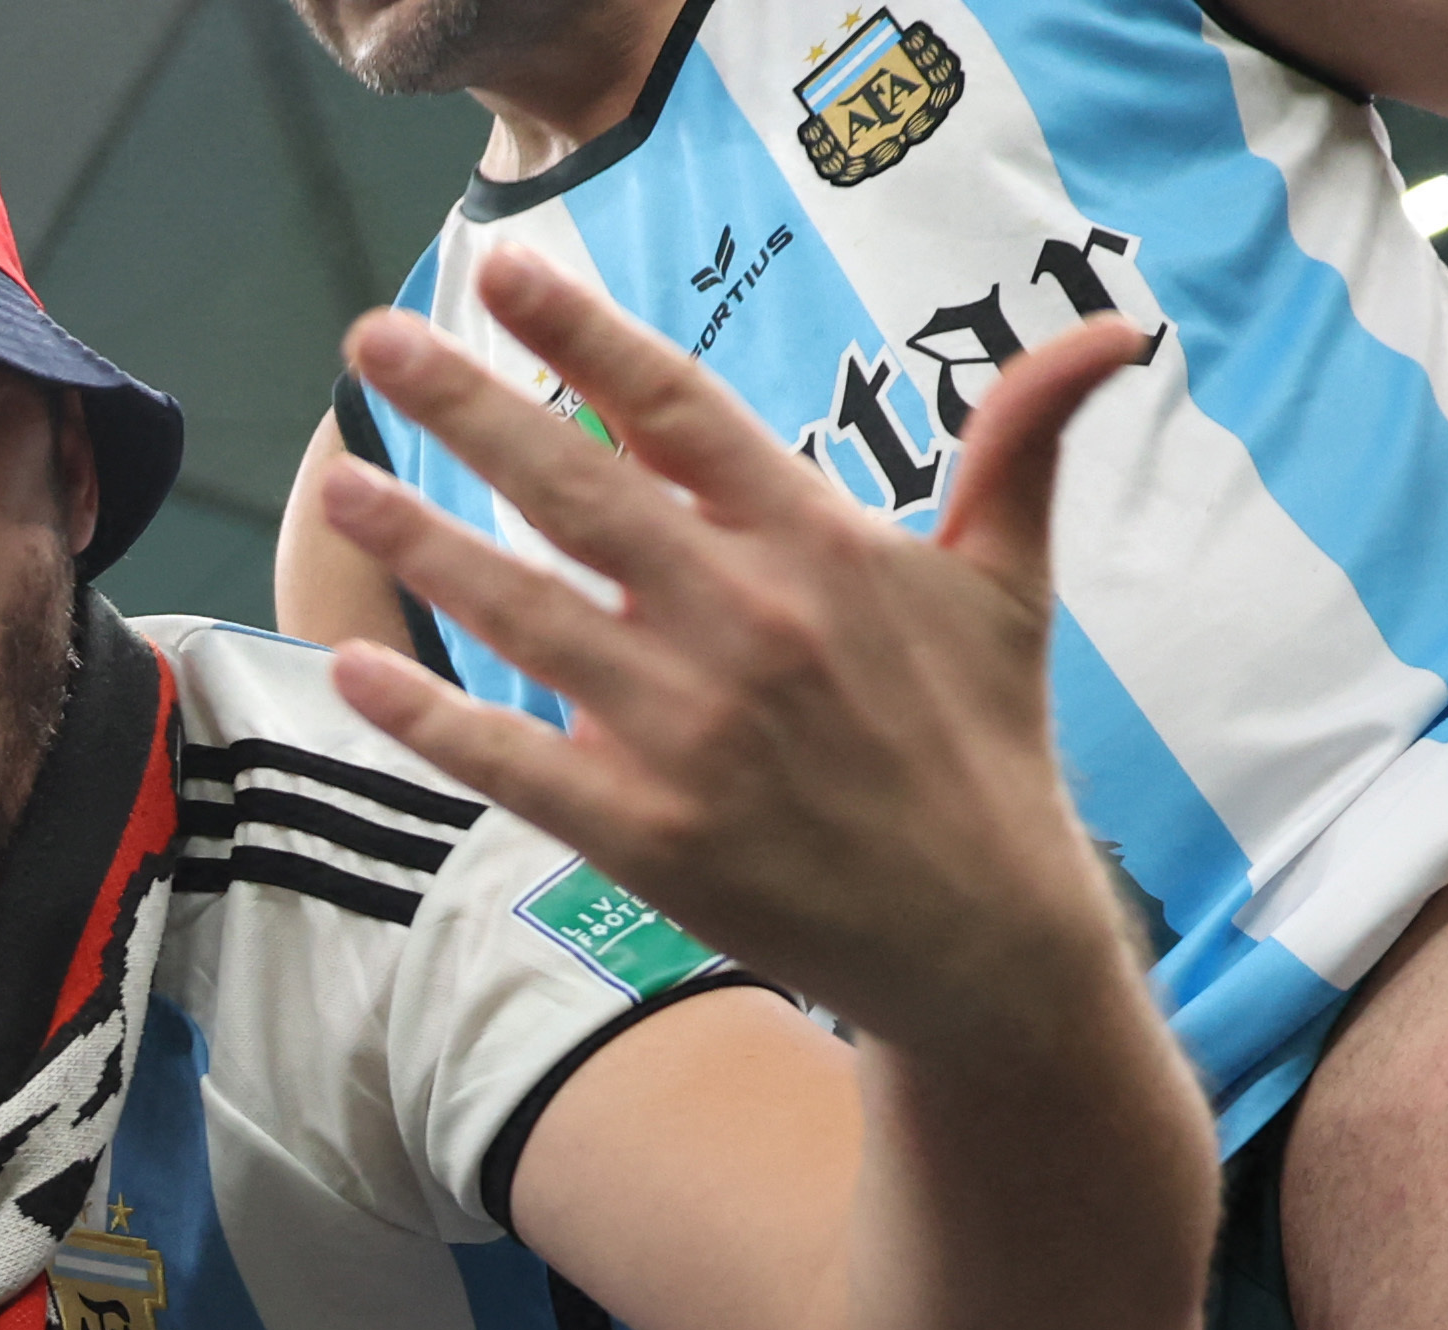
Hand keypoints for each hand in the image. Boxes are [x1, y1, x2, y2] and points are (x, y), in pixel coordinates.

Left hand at [305, 245, 1149, 1052]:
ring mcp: (690, 731)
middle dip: (467, 406)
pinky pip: (512, 760)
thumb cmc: (980, 746)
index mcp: (819, 545)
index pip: (680, 414)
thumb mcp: (1007, 585)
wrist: (980, 936)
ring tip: (338, 481)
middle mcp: (747, 622)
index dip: (587, 339)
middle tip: (377, 337)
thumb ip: (1022, 447)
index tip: (506, 276)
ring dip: (420, 544)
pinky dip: (427, 719)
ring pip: (524, 615)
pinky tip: (353, 670)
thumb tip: (1109, 329)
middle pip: (578, 489)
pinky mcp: (647, 834)